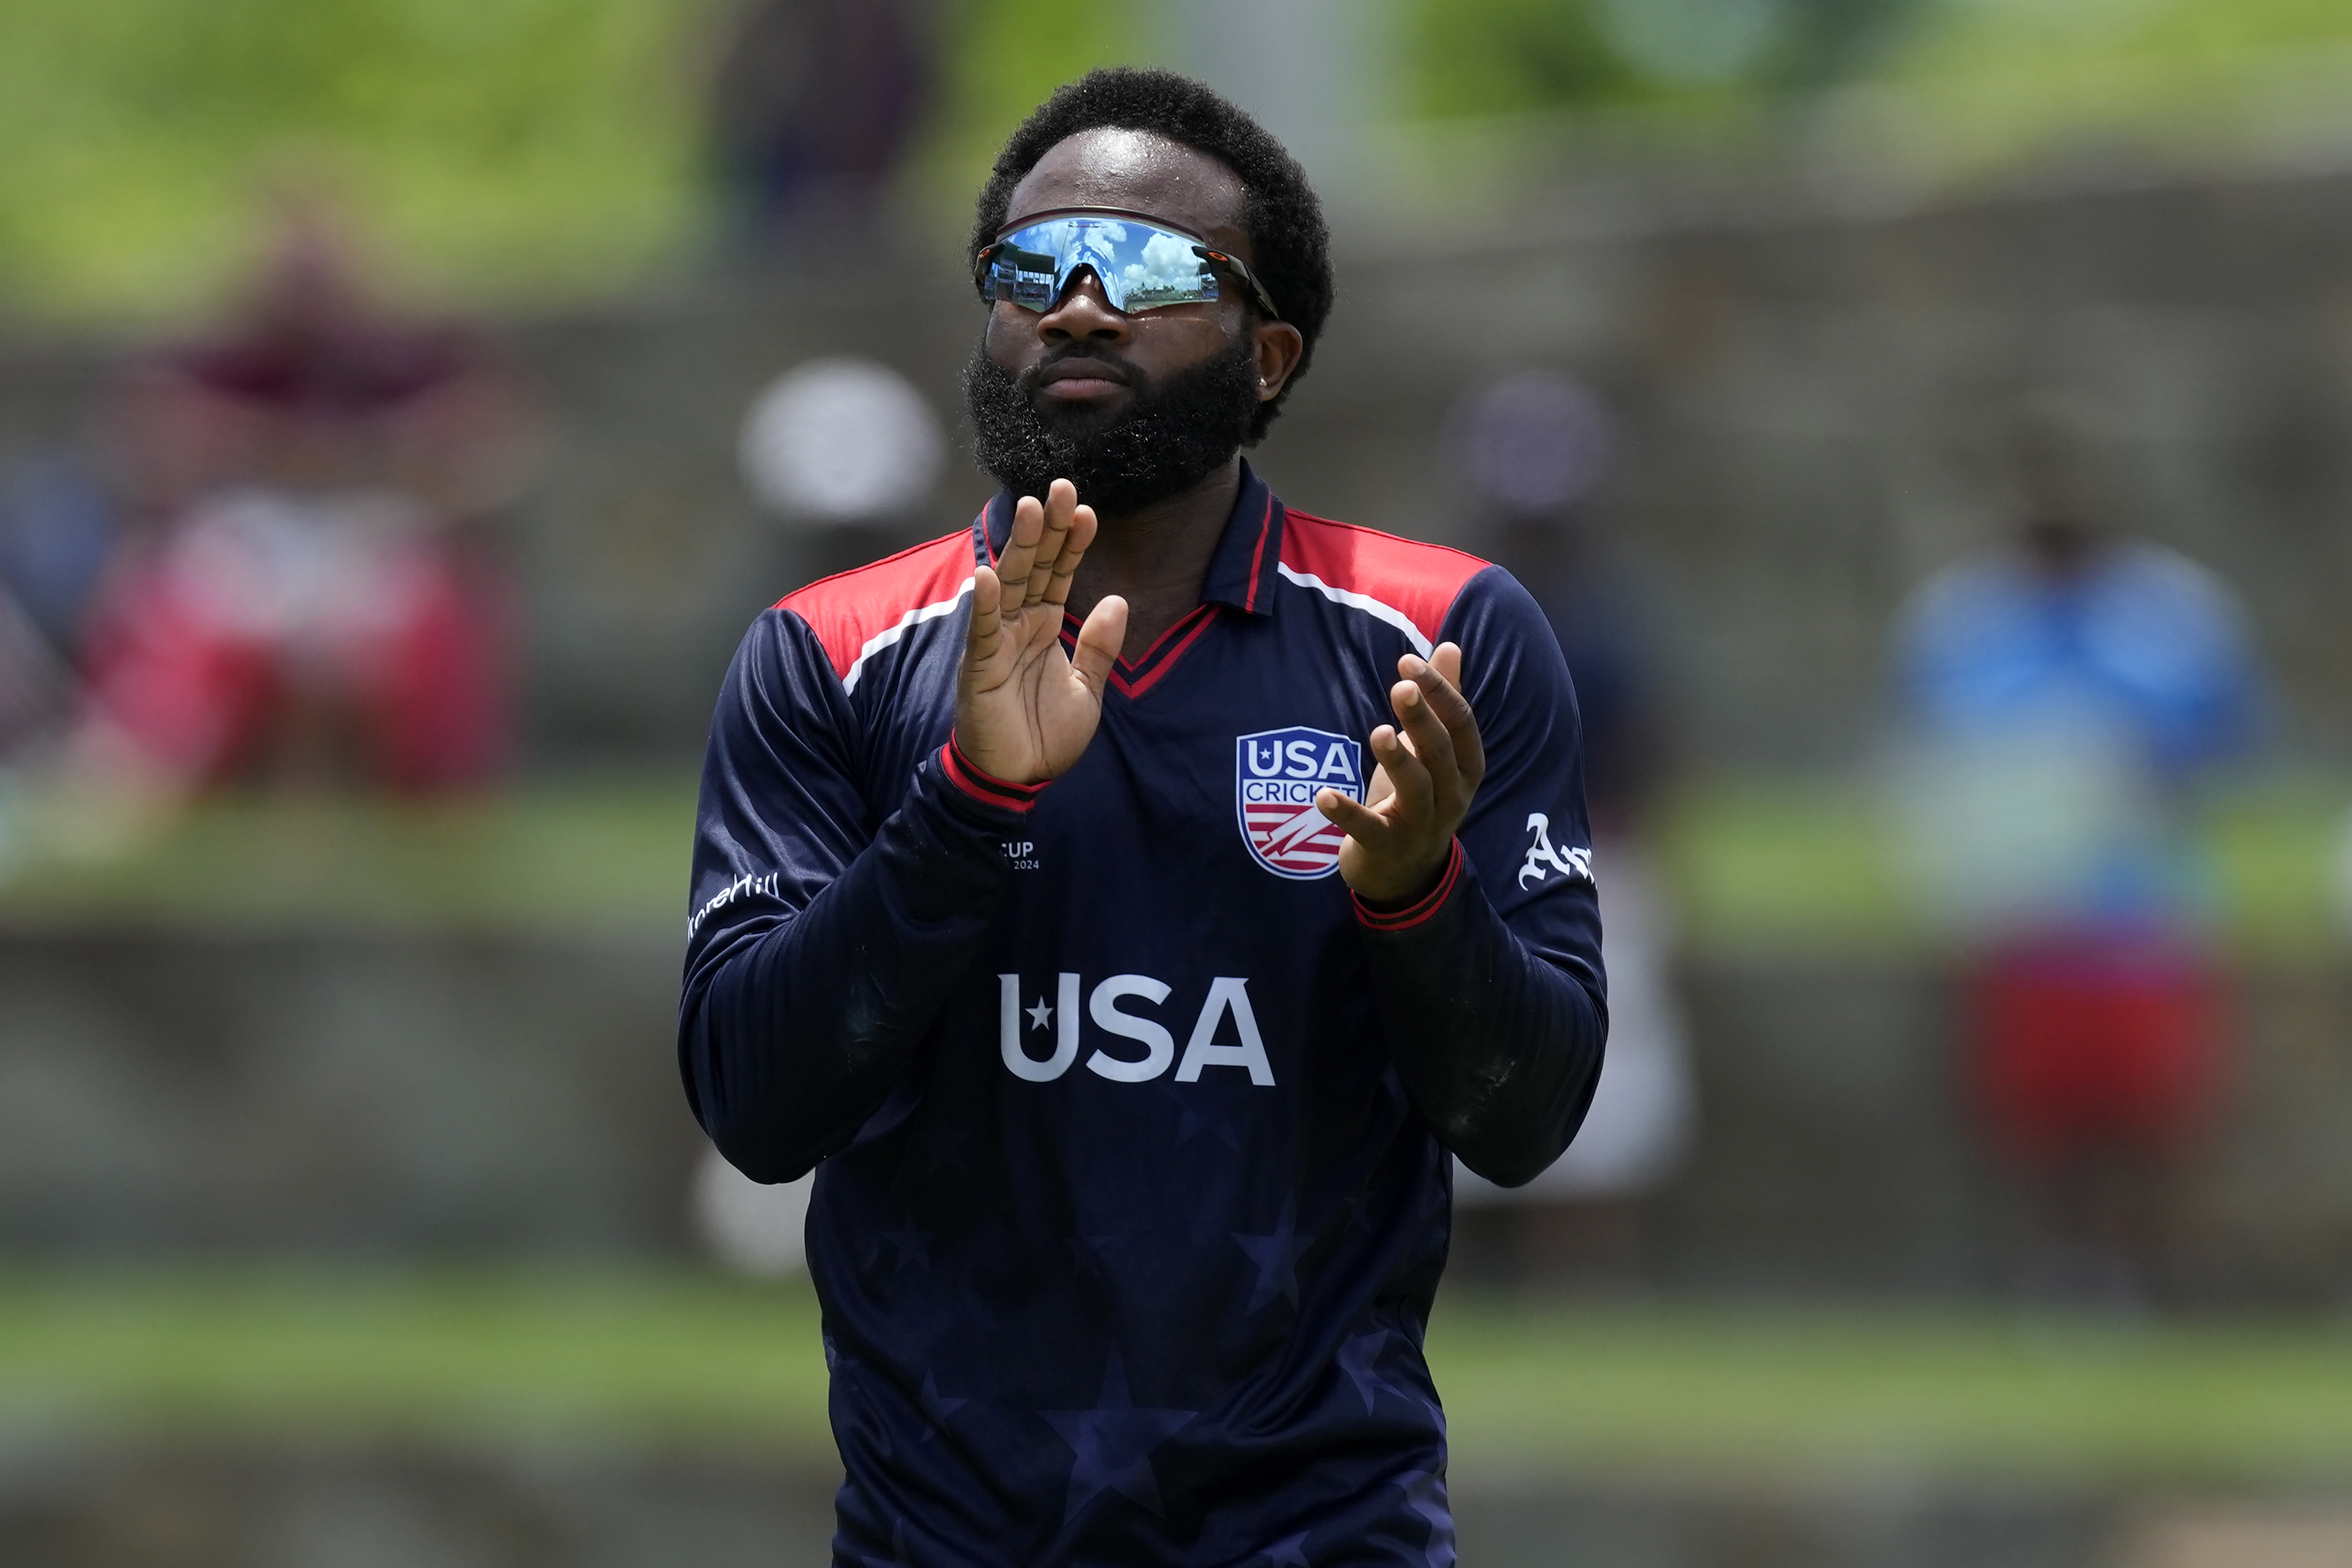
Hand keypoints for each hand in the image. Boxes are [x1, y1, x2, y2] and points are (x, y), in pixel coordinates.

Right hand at [956, 479, 1128, 783]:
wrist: (1016, 779)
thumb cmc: (1044, 735)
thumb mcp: (1088, 689)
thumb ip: (1100, 647)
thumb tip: (1118, 599)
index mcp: (1045, 625)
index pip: (1059, 573)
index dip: (1071, 543)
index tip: (1087, 511)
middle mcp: (1019, 624)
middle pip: (1034, 566)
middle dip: (1046, 528)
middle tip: (1061, 487)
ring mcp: (997, 642)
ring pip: (1008, 584)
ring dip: (1018, 547)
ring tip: (1030, 508)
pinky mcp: (979, 667)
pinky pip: (982, 631)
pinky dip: (984, 604)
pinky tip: (988, 574)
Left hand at [1316, 643, 1484, 904]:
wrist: (1406, 874)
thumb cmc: (1419, 798)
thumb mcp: (1434, 752)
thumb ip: (1442, 701)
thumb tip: (1450, 646)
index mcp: (1466, 768)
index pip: (1462, 724)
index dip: (1439, 692)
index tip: (1408, 661)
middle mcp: (1451, 797)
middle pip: (1440, 753)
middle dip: (1422, 718)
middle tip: (1400, 686)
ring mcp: (1421, 826)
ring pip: (1416, 790)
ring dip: (1397, 759)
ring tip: (1378, 732)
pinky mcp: (1387, 848)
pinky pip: (1368, 829)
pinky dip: (1346, 813)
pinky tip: (1323, 796)